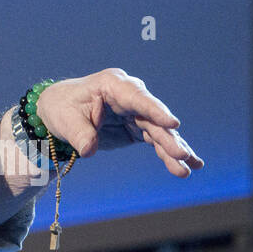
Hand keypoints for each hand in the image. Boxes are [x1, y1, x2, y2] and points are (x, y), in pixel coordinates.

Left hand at [35, 68, 203, 177]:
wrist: (59, 111)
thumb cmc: (62, 109)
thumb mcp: (65, 120)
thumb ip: (80, 134)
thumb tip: (88, 150)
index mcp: (112, 85)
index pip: (136, 98)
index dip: (155, 110)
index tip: (173, 123)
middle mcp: (130, 96)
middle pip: (152, 118)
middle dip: (168, 137)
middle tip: (182, 155)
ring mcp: (136, 112)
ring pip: (159, 132)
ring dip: (174, 150)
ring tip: (193, 166)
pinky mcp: (138, 127)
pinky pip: (156, 141)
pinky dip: (170, 153)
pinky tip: (191, 165)